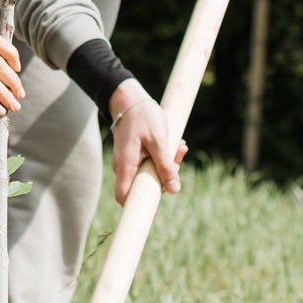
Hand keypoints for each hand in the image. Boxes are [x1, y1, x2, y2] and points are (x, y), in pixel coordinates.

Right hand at [107, 79, 184, 203]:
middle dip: (165, 176)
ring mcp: (127, 162)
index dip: (140, 204)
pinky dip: (161, 158)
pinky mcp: (133, 156)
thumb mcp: (159, 140)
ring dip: (166, 164)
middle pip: (143, 186)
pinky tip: (173, 145)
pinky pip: (148, 164)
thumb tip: (174, 190)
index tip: (161, 197)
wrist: (129, 99)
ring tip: (179, 146)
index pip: (125, 197)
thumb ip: (165, 166)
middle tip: (179, 156)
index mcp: (126, 165)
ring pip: (148, 174)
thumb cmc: (143, 116)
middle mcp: (123, 167)